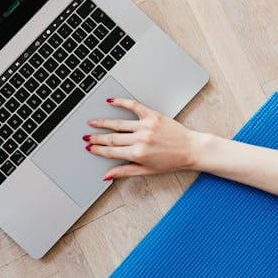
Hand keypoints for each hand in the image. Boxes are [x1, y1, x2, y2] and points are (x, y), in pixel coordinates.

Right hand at [84, 98, 203, 180]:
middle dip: (97, 138)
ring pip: (119, 124)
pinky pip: (134, 107)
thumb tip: (107, 176)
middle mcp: (140, 139)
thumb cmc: (172, 161)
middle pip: (112, 138)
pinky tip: (112, 101)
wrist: (191, 149)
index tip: (89, 148)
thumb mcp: (147, 171)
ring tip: (93, 122)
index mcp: (138, 154)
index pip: (111, 152)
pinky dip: (122, 103)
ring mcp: (146, 126)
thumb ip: (125, 171)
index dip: (98, 150)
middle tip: (86, 137)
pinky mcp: (153, 116)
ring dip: (103, 123)